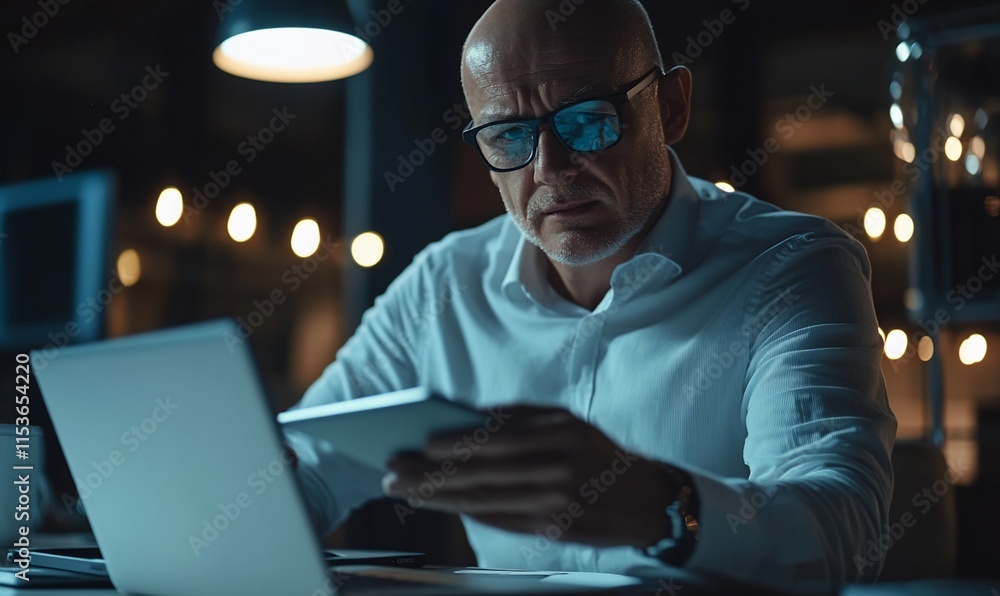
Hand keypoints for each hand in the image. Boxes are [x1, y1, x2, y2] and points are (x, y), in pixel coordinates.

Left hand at [383, 405, 673, 547]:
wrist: (648, 498)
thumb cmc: (599, 449)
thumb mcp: (569, 420)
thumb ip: (522, 418)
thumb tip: (465, 421)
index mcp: (564, 433)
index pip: (500, 439)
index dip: (458, 444)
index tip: (422, 444)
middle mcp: (561, 470)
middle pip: (485, 474)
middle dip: (433, 475)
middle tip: (395, 472)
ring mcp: (557, 505)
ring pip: (486, 502)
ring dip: (440, 497)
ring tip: (406, 491)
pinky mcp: (554, 530)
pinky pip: (501, 521)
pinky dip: (468, 513)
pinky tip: (442, 504)